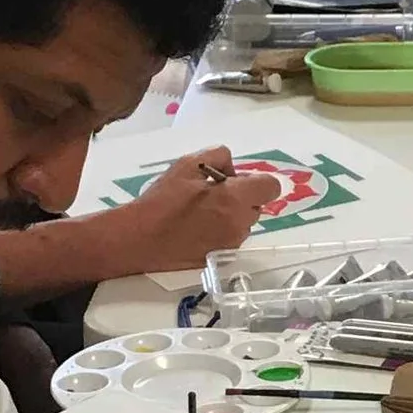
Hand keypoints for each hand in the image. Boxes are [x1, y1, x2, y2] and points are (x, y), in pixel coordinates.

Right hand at [101, 151, 283, 276]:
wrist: (141, 239)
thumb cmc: (163, 200)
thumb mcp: (188, 165)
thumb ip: (219, 156)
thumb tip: (232, 171)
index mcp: (235, 198)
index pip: (271, 186)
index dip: (256, 180)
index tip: (234, 181)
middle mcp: (240, 223)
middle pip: (257, 204)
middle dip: (242, 197)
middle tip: (212, 193)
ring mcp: (232, 243)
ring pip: (245, 222)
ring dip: (233, 214)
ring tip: (202, 211)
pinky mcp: (222, 256)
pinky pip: (232, 237)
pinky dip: (223, 230)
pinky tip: (198, 227)